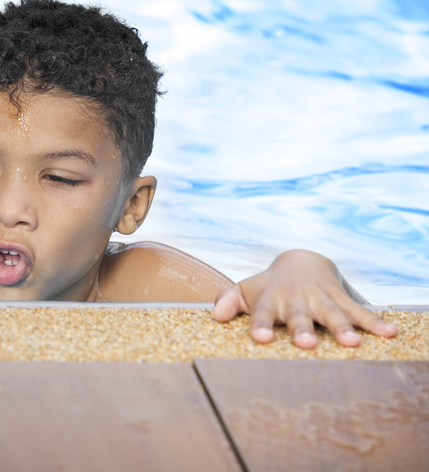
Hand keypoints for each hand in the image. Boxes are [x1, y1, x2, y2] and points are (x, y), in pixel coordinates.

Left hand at [212, 249, 397, 348]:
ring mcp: (319, 299)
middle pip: (299, 316)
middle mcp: (295, 300)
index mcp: (270, 300)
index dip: (260, 325)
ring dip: (342, 327)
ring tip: (351, 342)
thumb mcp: (245, 290)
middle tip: (306, 343)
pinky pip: (359, 311)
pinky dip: (374, 322)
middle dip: (302, 328)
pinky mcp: (341, 299)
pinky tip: (390, 333)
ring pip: (332, 313)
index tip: (260, 338)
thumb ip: (228, 301)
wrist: (300, 261)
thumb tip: (214, 315)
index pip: (262, 313)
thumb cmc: (268, 286)